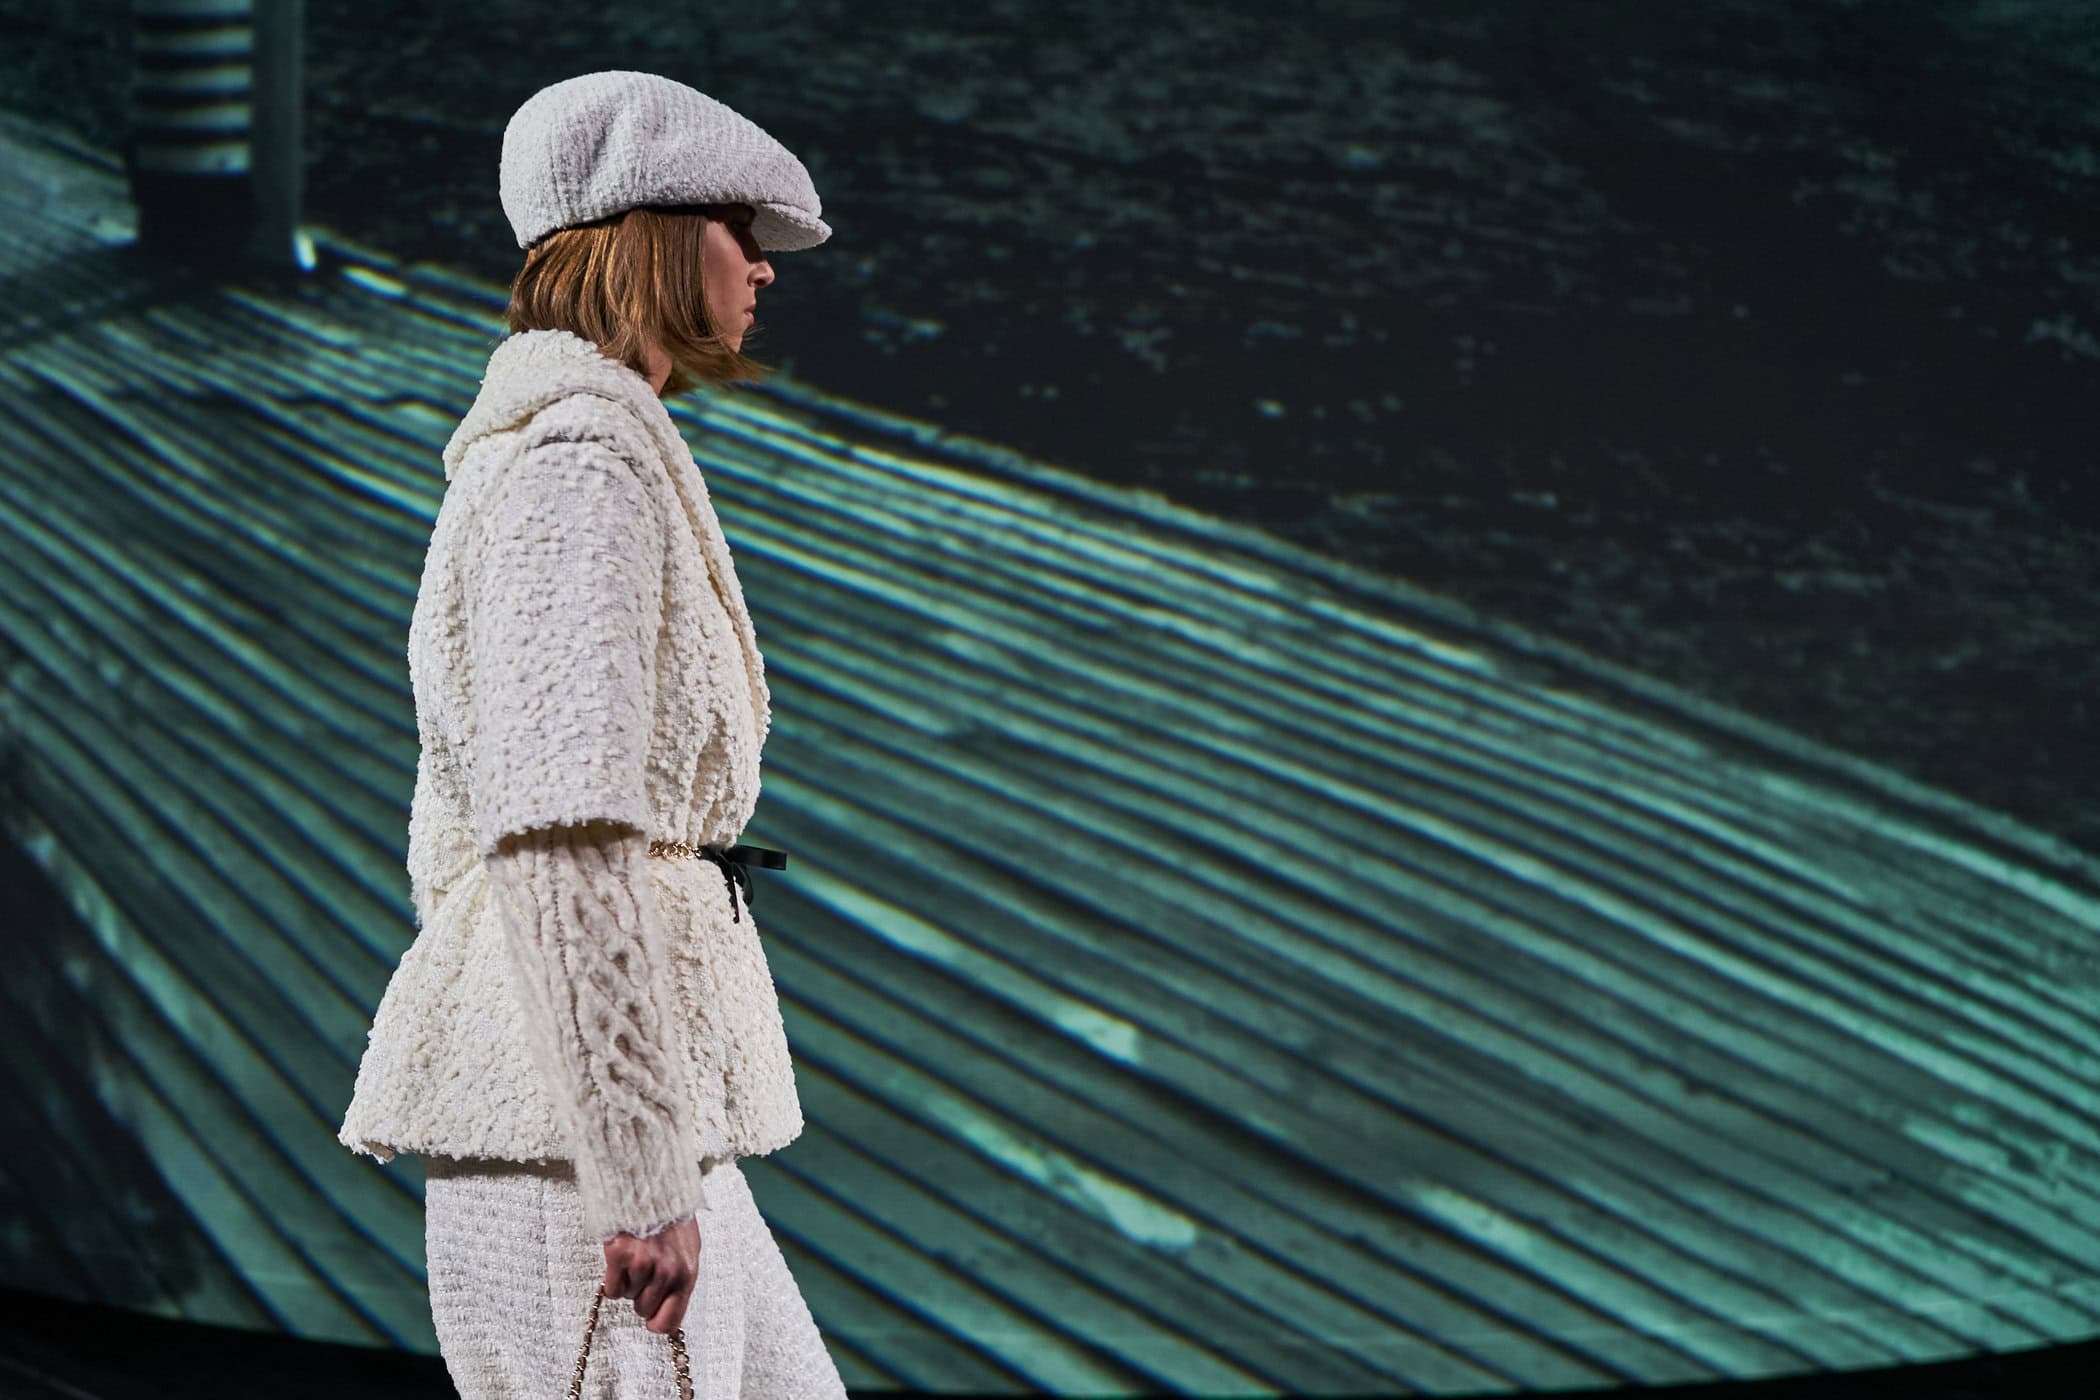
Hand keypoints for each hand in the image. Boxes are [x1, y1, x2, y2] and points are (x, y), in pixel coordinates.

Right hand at [602, 1214, 700, 1333]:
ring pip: (627, 1297)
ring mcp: (643, 1264)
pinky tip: (621, 1257)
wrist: (651, 1185)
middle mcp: (667, 1272)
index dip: (657, 1322)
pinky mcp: (619, 1255)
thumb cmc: (671, 1217)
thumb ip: (680, 1279)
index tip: (651, 1317)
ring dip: (628, 1281)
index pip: (670, 1322)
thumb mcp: (688, 1248)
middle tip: (644, 1268)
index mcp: (687, 1272)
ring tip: (636, 1254)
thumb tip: (668, 1311)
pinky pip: (612, 1289)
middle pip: (644, 1310)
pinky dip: (613, 1278)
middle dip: (641, 1294)